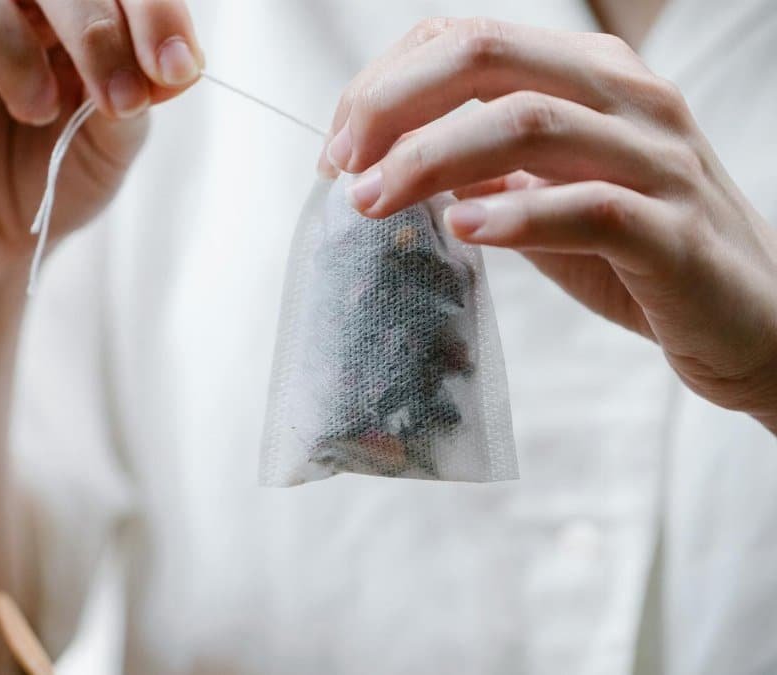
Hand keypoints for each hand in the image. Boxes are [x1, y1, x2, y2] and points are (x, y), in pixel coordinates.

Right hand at [0, 0, 202, 291]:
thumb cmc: (47, 174)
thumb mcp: (112, 142)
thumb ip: (141, 96)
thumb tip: (181, 64)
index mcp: (48, 3)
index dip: (147, 9)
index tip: (178, 68)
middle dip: (91, 28)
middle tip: (120, 99)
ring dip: (14, 58)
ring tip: (38, 113)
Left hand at [322, 18, 776, 430]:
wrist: (750, 318)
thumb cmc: (634, 251)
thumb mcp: (543, 193)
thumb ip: (479, 167)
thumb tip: (383, 164)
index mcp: (588, 73)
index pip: (466, 39)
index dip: (385, 84)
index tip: (337, 147)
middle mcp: (627, 98)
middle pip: (486, 58)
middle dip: (392, 107)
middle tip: (339, 167)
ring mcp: (657, 161)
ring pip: (530, 123)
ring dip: (430, 160)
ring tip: (371, 202)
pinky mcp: (676, 234)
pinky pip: (593, 208)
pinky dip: (518, 215)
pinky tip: (463, 229)